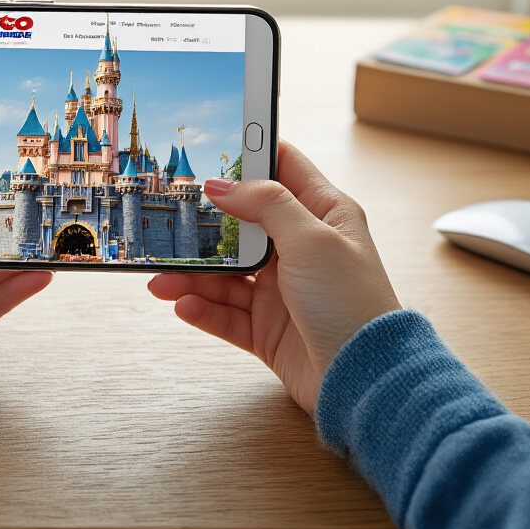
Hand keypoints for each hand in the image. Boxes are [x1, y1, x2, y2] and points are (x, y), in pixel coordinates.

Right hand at [148, 141, 399, 413]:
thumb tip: (222, 183)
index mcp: (324, 216)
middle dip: (204, 226)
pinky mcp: (268, 329)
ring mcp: (282, 291)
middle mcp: (301, 250)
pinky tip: (184, 304)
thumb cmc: (356, 307)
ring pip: (226, 275)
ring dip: (192, 276)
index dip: (249, 154)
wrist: (366, 381)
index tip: (210, 147)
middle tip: (170, 220)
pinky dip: (203, 310)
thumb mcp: (313, 240)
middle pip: (242, 226)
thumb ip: (266, 204)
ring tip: (163, 279)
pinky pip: (226, 314)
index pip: (283, 169)